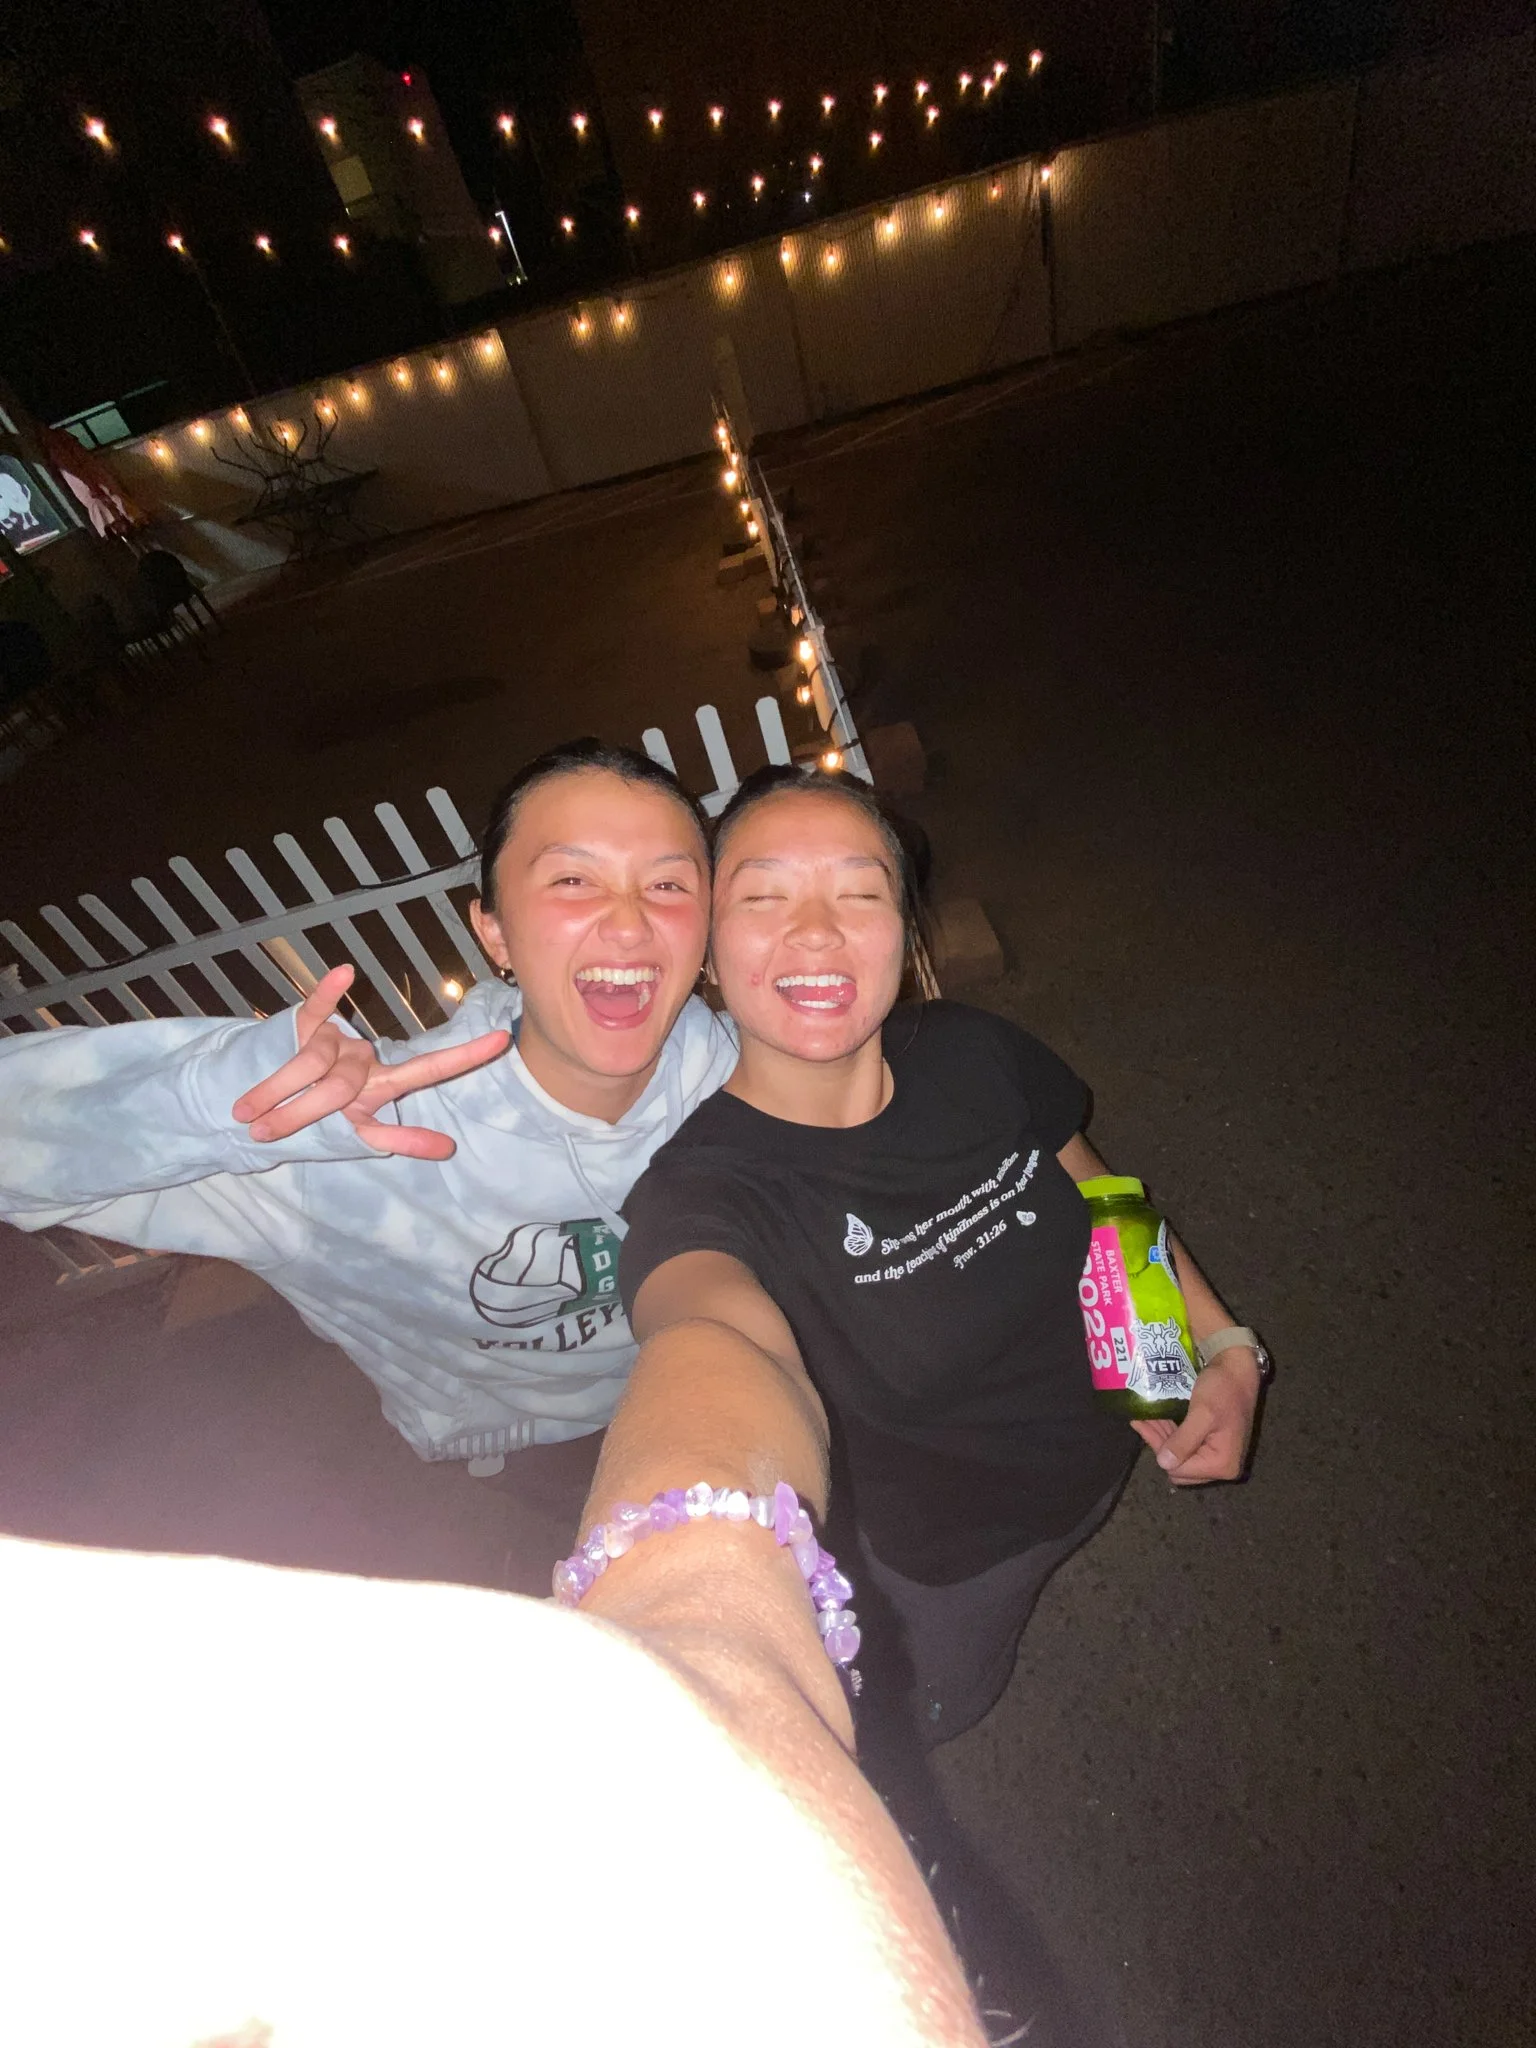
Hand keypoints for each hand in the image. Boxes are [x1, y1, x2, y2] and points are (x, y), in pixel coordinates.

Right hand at [230, 964, 509, 1159]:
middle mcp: (364, 1057)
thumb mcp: (358, 1132)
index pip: (429, 1069)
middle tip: (261, 1132)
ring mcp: (335, 1038)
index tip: (504, 1040)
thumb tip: (447, 1148)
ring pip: (312, 1062)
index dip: (464, 1057)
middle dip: (297, 1113)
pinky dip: (329, 992)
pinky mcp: (304, 1022)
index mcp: (383, 1084)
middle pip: (340, 1086)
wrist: (265, 1100)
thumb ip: (398, 1140)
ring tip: (245, 1114)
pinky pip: (318, 1006)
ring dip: (275, 1090)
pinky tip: (344, 975)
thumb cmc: (319, 1118)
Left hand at [1130, 1349, 1262, 1484]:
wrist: (1240, 1369)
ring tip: (1145, 1419)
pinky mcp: (1215, 1445)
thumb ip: (1183, 1441)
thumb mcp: (1202, 1413)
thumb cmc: (1223, 1389)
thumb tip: (1164, 1463)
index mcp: (1223, 1464)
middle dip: (1160, 1445)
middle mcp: (1223, 1466)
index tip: (1141, 1426)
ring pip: (1183, 1457)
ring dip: (1164, 1439)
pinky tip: (1158, 1420)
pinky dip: (1173, 1435)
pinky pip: (1189, 1447)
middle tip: (1143, 1422)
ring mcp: (1220, 1456)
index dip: (1160, 1449)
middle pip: (1181, 1467)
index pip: (1181, 1470)